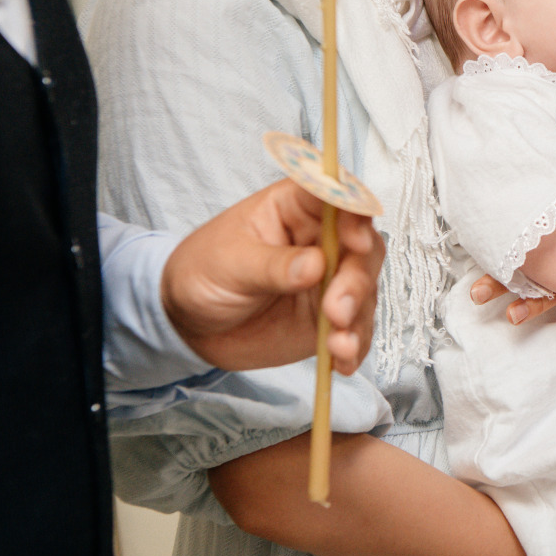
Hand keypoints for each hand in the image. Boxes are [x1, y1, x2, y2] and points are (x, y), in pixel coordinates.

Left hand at [161, 180, 381, 373]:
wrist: (191, 322)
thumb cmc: (204, 272)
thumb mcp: (229, 263)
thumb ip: (272, 265)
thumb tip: (315, 265)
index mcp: (296, 208)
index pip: (336, 196)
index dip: (355, 212)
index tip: (355, 240)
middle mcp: (323, 239)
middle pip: (362, 247)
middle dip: (357, 279)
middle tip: (337, 309)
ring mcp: (330, 279)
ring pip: (364, 289)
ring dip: (358, 317)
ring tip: (339, 344)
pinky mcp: (330, 316)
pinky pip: (354, 328)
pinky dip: (354, 345)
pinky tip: (342, 360)